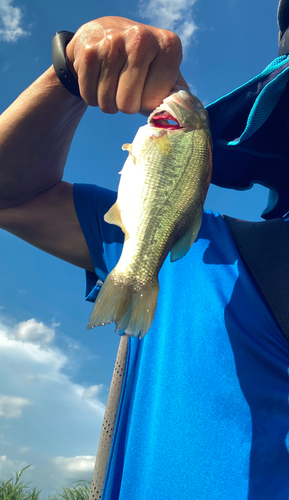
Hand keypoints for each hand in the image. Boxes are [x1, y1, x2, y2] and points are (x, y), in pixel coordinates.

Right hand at [65, 16, 188, 114]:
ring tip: (112, 82)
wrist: (103, 33)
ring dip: (108, 102)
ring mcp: (113, 42)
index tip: (146, 88)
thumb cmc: (141, 61)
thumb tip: (182, 118)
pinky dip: (92, 96)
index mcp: (168, 46)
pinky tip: (98, 78)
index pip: (154, 102)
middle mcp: (142, 39)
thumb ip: (175, 93)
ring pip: (107, 104)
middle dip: (126, 105)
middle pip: (128, 106)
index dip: (147, 103)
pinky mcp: (89, 50)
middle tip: (126, 87)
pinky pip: (89, 96)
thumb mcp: (164, 69)